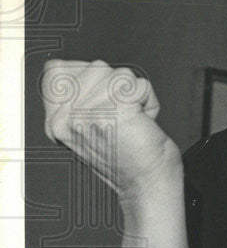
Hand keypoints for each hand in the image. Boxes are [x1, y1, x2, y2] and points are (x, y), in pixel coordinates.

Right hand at [41, 60, 180, 199]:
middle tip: (120, 119)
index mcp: (55, 120)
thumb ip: (74, 96)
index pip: (57, 68)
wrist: (146, 182)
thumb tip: (67, 64)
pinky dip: (150, 101)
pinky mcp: (114, 111)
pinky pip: (140, 85)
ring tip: (131, 121)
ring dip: (135, 96)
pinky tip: (141, 122)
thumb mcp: (87, 124)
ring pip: (120, 74)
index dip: (89, 78)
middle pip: (95, 66)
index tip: (102, 108)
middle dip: (117, 88)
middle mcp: (65, 117)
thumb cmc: (127, 155)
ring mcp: (87, 113)